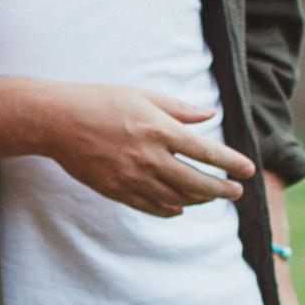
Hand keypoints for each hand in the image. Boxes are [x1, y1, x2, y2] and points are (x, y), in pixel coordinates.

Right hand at [41, 87, 254, 217]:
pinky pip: (151, 206)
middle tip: (236, 192)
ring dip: (199, 200)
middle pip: (196, 182)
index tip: (247, 170)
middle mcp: (149, 157)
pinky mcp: (117, 190)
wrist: (57, 121)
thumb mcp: (142, 95)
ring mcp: (132, 177)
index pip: (206, 151)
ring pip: (176, 198)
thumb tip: (209, 114)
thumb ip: (178, 108)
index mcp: (159, 129)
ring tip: (211, 197)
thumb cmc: (100, 101)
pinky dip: (171, 209)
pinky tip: (180, 207)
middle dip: (222, 189)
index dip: (230, 163)